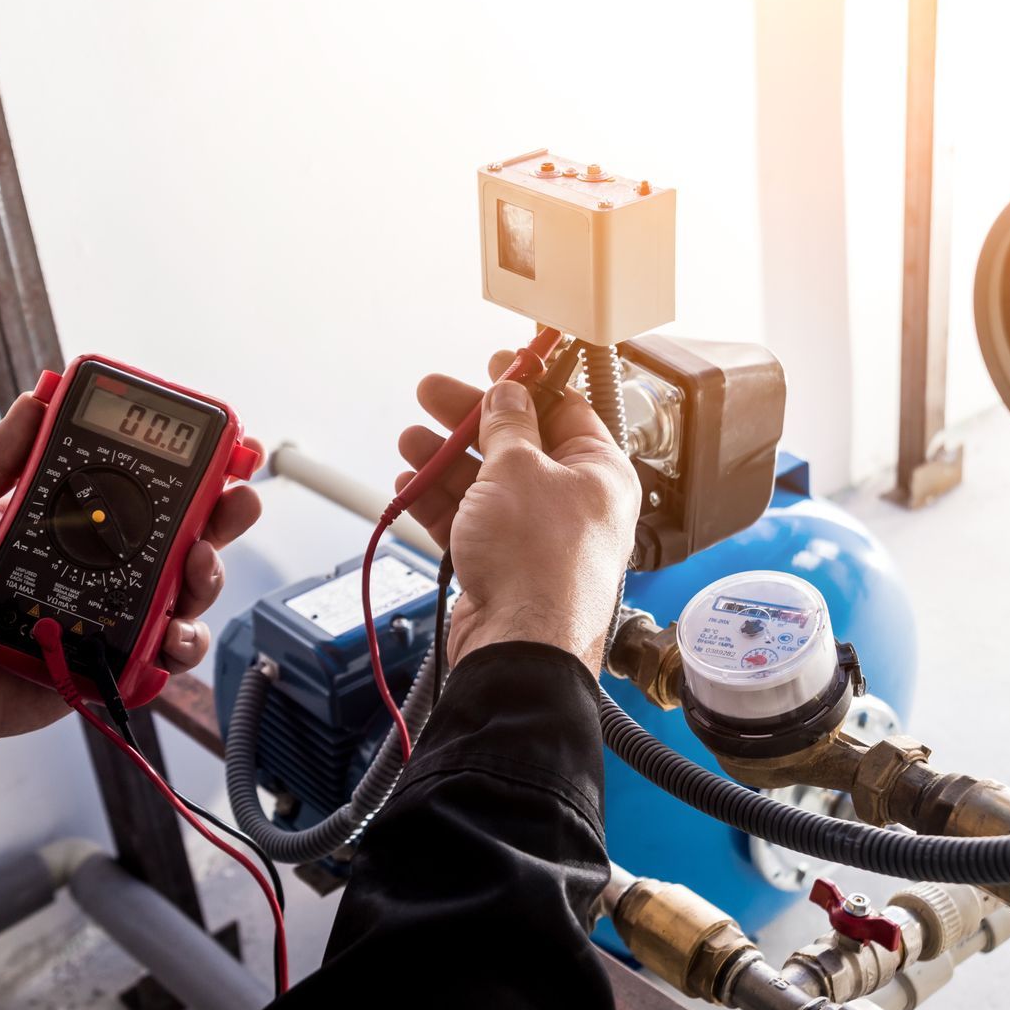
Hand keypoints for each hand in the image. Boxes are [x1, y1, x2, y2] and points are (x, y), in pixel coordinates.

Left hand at [0, 394, 262, 748]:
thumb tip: (36, 400)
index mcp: (68, 522)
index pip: (138, 488)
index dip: (185, 469)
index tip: (219, 449)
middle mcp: (99, 566)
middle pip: (182, 536)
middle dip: (223, 517)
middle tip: (235, 504)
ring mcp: (110, 614)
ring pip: (187, 592)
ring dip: (208, 576)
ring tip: (196, 569)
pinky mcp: (110, 661)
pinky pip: (165, 653)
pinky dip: (182, 643)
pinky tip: (171, 635)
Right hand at [397, 354, 638, 680]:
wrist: (521, 645)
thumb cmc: (539, 563)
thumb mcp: (518, 468)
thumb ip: (508, 425)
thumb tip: (508, 393)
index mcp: (599, 472)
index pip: (565, 410)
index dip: (527, 382)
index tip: (496, 363)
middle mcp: (574, 503)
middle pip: (517, 445)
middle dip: (470, 419)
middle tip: (433, 394)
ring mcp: (537, 537)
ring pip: (487, 484)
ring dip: (445, 459)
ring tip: (411, 440)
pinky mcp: (505, 566)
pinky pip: (471, 523)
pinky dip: (440, 504)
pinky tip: (411, 486)